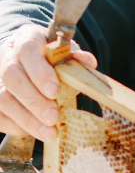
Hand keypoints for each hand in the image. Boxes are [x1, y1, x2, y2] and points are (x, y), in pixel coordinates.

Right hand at [0, 24, 97, 140]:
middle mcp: (5, 56)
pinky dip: (17, 125)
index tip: (54, 92)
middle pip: (11, 77)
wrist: (29, 63)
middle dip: (33, 100)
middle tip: (52, 117)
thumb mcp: (65, 54)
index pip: (27, 51)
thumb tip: (87, 60)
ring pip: (2, 98)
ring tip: (48, 132)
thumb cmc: (52, 59)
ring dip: (26, 118)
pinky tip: (35, 131)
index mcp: (26, 40)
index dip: (40, 72)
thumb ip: (75, 59)